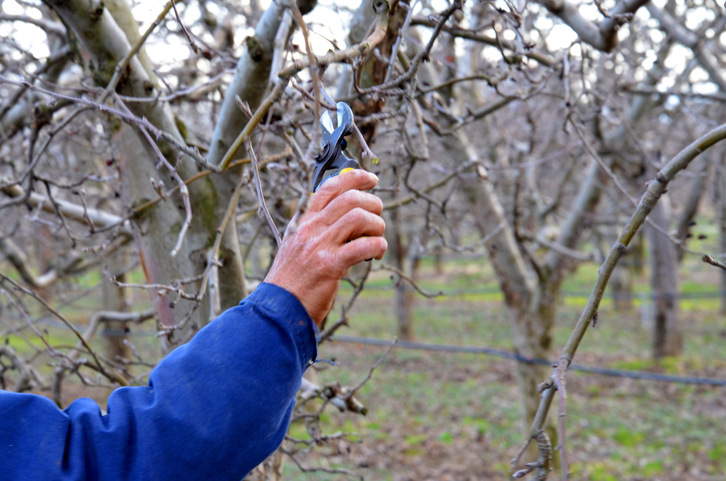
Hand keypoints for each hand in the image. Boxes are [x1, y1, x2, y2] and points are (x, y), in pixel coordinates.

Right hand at [264, 170, 386, 324]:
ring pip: (359, 217)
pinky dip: (377, 246)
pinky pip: (363, 246)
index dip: (355, 177)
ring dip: (377, 225)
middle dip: (373, 203)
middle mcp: (311, 229)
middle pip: (350, 198)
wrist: (278, 309)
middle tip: (378, 217)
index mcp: (304, 223)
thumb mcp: (296, 247)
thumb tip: (343, 219)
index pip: (329, 188)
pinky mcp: (330, 265)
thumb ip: (315, 232)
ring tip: (377, 238)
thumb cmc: (291, 282)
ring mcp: (319, 246)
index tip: (371, 179)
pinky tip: (377, 253)